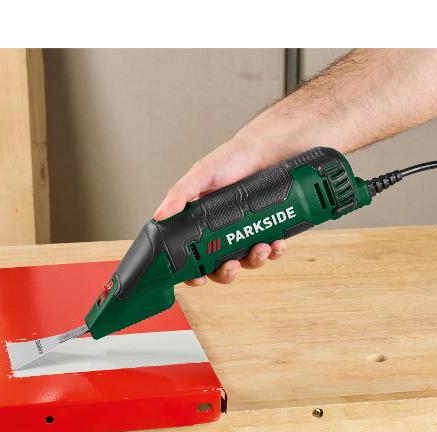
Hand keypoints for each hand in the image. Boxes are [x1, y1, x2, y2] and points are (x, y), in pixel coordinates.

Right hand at [153, 136, 286, 285]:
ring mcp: (246, 232)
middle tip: (232, 265)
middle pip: (219, 267)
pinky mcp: (268, 230)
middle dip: (227, 272)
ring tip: (261, 247)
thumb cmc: (233, 157)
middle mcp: (223, 231)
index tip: (198, 278)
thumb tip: (160, 215)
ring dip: (254, 261)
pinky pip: (271, 251)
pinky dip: (274, 251)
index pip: (192, 255)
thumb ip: (181, 194)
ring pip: (247, 262)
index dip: (193, 272)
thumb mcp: (202, 174)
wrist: (270, 149)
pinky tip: (276, 243)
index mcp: (201, 222)